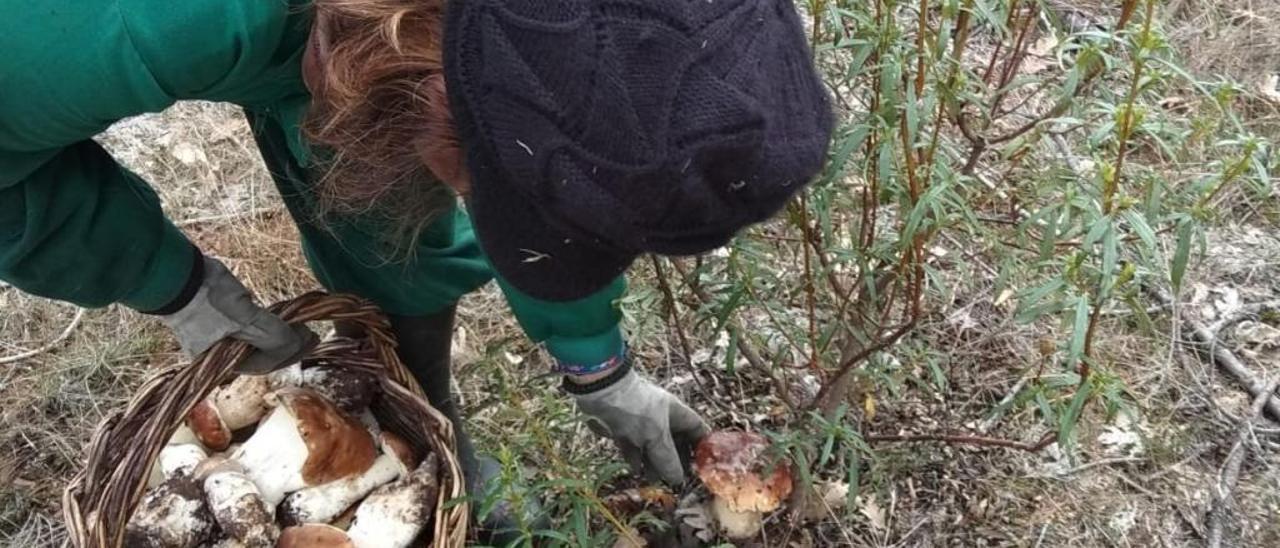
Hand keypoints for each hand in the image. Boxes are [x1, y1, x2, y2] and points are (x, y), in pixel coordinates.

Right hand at [159, 257, 315, 373]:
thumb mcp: (246, 320)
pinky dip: (265, 323)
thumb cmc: (210, 302)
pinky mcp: (219, 318)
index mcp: (223, 362)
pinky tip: (279, 318)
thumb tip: (296, 343)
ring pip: (256, 340)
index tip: (309, 339)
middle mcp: (220, 353)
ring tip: (299, 326)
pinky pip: (248, 326)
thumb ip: (273, 336)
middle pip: (261, 354)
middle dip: (287, 346)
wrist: (178, 276)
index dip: (291, 353)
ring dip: (278, 334)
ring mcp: (218, 335)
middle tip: (310, 335)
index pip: (265, 364)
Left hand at [569, 366, 708, 484]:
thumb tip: (678, 480)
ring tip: (654, 480)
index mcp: (675, 412)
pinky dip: (636, 459)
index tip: (702, 467)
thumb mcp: (656, 436)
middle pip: (674, 441)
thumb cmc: (636, 410)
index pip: (696, 428)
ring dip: (654, 463)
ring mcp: (641, 424)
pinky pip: (634, 448)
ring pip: (653, 447)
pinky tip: (636, 472)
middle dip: (675, 460)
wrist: (601, 394)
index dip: (701, 446)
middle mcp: (660, 417)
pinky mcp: (624, 429)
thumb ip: (667, 459)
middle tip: (675, 480)